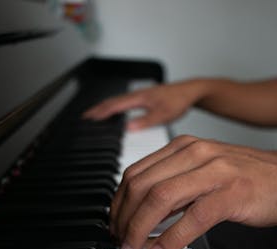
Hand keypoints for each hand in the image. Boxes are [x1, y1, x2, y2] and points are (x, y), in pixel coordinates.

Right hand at [82, 81, 203, 130]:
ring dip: (105, 107)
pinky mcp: (145, 97)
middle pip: (112, 102)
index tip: (88, 118)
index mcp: (139, 97)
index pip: (114, 105)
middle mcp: (138, 94)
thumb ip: (145, 121)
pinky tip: (116, 112)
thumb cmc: (179, 100)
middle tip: (85, 117)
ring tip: (95, 115)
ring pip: (118, 101)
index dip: (100, 112)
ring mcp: (141, 95)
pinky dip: (115, 107)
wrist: (191, 91)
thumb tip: (127, 128)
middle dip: (98, 109)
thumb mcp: (163, 114)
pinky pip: (125, 102)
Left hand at [111, 135, 276, 248]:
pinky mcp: (233, 193)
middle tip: (121, 240)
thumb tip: (142, 212)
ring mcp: (215, 171)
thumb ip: (175, 184)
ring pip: (160, 198)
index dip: (118, 202)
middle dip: (123, 217)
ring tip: (134, 247)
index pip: (136, 172)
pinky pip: (192, 218)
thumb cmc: (248, 176)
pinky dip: (170, 239)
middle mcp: (196, 153)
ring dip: (140, 228)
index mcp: (184, 147)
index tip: (116, 223)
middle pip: (142, 185)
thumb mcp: (204, 170)